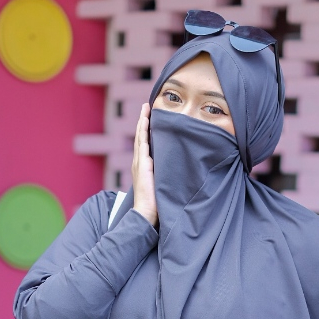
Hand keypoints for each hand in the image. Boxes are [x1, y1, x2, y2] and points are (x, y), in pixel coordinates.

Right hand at [132, 103, 157, 227]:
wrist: (147, 213)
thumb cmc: (157, 202)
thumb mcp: (162, 184)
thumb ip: (167, 174)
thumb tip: (179, 167)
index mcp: (144, 166)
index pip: (144, 143)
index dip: (146, 130)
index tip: (150, 117)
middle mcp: (140, 162)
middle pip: (140, 136)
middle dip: (143, 120)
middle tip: (146, 106)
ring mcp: (139, 163)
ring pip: (140, 137)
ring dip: (142, 122)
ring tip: (145, 109)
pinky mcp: (142, 165)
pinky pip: (142, 144)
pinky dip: (143, 132)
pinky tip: (145, 122)